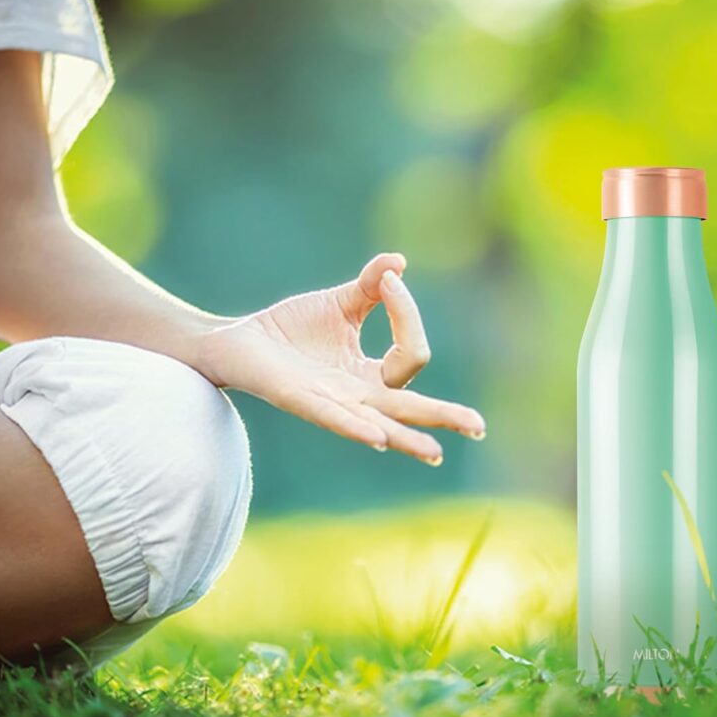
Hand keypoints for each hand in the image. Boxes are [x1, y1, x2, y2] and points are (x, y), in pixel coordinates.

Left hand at [198, 254, 485, 464]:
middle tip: (479, 428)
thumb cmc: (288, 329)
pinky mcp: (302, 402)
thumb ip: (371, 287)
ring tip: (435, 453)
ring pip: (379, 424)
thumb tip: (399, 263)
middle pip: (410, 409)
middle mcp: (357, 396)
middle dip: (445, 417)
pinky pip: (334, 418)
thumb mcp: (339, 303)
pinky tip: (376, 438)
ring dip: (406, 439)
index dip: (408, 313)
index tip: (388, 280)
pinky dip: (356, 426)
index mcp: (369, 374)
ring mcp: (332, 403)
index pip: (410, 354)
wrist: (237, 340)